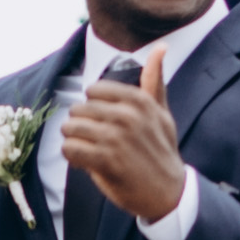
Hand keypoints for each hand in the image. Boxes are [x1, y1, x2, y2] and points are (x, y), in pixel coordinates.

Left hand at [56, 76, 186, 225]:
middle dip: (81, 126)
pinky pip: (70, 149)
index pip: (94, 91)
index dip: (93, 108)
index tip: (103, 123)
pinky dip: (72, 157)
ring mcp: (115, 138)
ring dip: (74, 141)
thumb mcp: (162, 113)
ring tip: (88, 150)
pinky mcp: (105, 160)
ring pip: (71, 128)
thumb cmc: (163, 150)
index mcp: (138, 101)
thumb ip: (155, 81)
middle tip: (94, 140)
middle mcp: (127, 116)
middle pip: (79, 109)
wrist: (169, 192)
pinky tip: (85, 162)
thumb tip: (161, 47)